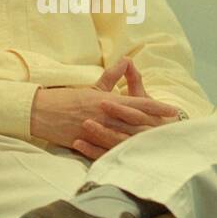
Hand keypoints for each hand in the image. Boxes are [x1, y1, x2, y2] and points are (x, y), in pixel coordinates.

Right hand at [29, 56, 178, 156]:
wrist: (42, 111)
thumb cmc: (68, 99)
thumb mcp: (92, 87)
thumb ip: (111, 77)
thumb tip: (126, 61)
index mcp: (108, 101)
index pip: (138, 104)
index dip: (156, 107)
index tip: (172, 110)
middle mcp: (105, 116)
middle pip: (136, 123)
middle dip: (155, 126)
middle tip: (173, 129)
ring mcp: (97, 131)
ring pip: (124, 137)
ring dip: (141, 140)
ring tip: (158, 142)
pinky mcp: (88, 144)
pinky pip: (107, 150)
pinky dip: (119, 153)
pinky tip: (131, 157)